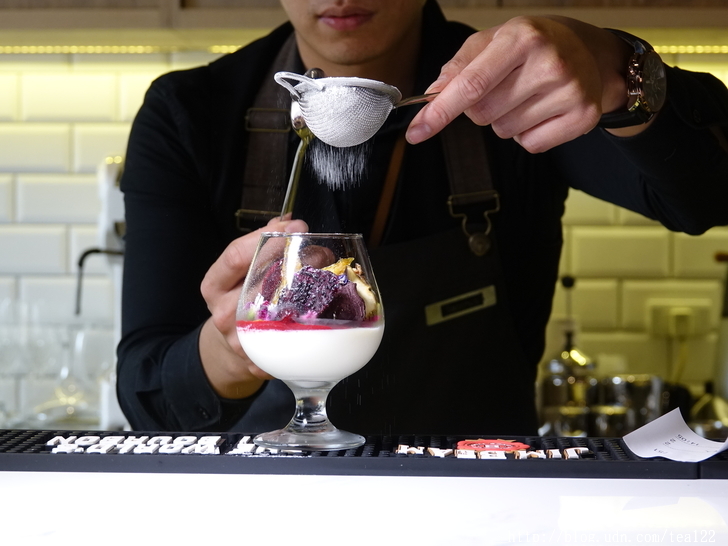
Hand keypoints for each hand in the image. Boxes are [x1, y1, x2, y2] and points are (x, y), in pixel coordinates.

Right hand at [199, 216, 308, 397]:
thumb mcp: (240, 272)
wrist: (232, 347)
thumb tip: (289, 221)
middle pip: (264, 282)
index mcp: (214, 287)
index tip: (296, 226)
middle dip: (299, 262)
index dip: (267, 237)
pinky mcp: (262, 361)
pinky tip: (326, 311)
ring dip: (311, 293)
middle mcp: (224, 314)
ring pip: (282, 312)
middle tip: (322, 252)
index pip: (236, 256)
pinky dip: (314, 324)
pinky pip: (294, 339)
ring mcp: (242, 341)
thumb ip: (262, 245)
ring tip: (329, 278)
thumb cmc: (240, 300)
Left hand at [406, 16, 632, 151]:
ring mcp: (570, 91)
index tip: (416, 132)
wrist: (588, 50)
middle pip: (483, 113)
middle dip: (481, 108)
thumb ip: (458, 67)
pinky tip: (543, 111)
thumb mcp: (493, 41)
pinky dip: (528, 134)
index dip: (439, 112)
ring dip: (505, 120)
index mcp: (521, 38)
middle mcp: (549, 62)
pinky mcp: (583, 116)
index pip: (470, 85)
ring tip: (526, 96)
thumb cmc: (531, 45)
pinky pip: (530, 144)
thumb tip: (432, 95)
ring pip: (505, 131)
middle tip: (504, 87)